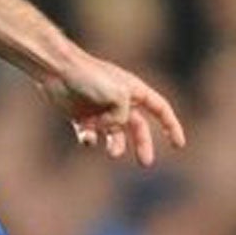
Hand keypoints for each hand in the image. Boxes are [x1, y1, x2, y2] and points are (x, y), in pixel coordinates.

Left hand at [39, 54, 185, 165]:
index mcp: (133, 91)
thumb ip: (123, 116)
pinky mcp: (81, 118)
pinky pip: (90, 136)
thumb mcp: (118, 95)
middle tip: (145, 163)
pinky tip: (87, 138)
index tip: (178, 145)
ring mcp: (100, 110)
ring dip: (116, 146)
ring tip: (113, 153)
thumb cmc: (89, 77)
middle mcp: (119, 101)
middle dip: (143, 145)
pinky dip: (90, 140)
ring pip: (114, 135)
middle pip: (138, 127)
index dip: (171, 126)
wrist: (57, 71)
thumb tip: (115, 129)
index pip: (160, 109)